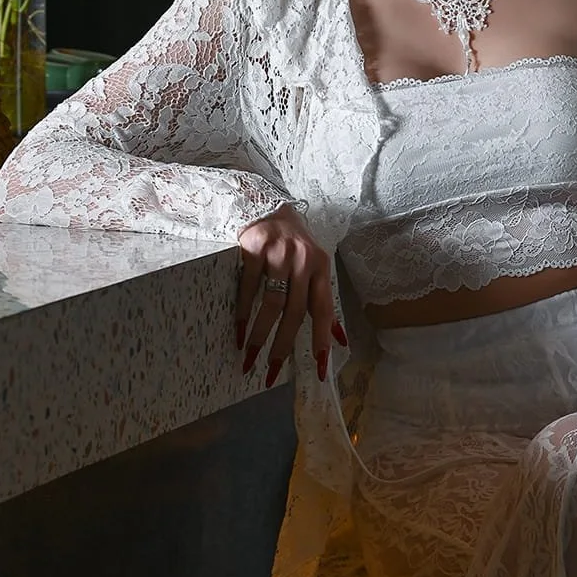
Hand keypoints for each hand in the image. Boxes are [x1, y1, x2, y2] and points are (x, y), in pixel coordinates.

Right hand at [236, 205, 343, 385]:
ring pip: (271, 303)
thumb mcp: (314, 268)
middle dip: (283, 345)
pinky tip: (237, 331)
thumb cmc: (294, 243)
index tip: (320, 368)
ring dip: (259, 334)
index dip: (322, 340)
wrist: (267, 206)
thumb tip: (339, 339)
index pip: (323, 310)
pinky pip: (247, 288)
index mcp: (320, 268)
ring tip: (249, 355)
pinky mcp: (254, 248)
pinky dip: (241, 312)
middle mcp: (303, 260)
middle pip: (295, 312)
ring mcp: (278, 253)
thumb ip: (323, 303)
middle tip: (271, 370)